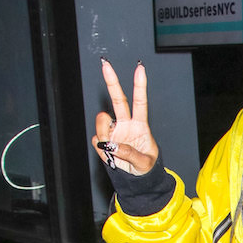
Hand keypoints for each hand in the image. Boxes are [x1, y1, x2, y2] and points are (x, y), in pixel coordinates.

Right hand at [92, 58, 158, 174]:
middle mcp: (125, 124)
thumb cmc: (145, 166)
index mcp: (140, 125)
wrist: (137, 178)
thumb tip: (113, 145)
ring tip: (113, 148)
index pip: (140, 102)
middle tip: (105, 64)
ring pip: (102, 121)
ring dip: (105, 131)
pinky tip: (110, 154)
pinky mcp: (103, 142)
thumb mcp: (145, 163)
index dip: (139, 85)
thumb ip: (130, 154)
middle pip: (118, 100)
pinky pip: (97, 141)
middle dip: (112, 81)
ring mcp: (113, 131)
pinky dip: (103, 149)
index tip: (140, 68)